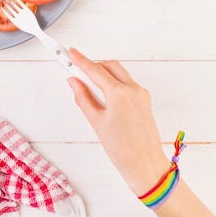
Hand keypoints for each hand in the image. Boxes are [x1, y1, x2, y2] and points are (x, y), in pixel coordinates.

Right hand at [66, 48, 171, 195]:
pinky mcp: (145, 101)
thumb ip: (84, 98)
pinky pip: (128, 84)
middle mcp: (133, 90)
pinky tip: (105, 94)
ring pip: (120, 74)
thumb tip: (74, 82)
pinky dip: (115, 84)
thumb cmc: (122, 149)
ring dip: (105, 74)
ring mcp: (141, 94)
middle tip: (77, 68)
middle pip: (110, 66)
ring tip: (89, 84)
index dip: (80, 60)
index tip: (70, 52)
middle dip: (93, 65)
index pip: (95, 70)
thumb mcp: (96, 122)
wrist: (145, 164)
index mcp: (119, 93)